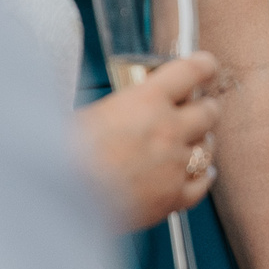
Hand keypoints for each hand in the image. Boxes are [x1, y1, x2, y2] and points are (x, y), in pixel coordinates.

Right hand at [71, 51, 219, 229]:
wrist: (60, 201)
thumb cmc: (64, 157)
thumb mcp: (90, 113)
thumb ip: (122, 107)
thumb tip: (130, 108)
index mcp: (146, 100)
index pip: (192, 71)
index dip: (204, 66)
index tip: (207, 67)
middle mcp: (168, 129)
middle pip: (208, 111)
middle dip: (204, 108)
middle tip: (198, 109)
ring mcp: (174, 164)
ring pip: (208, 147)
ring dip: (201, 142)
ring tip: (190, 144)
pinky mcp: (173, 196)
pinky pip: (202, 184)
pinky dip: (202, 178)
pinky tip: (198, 174)